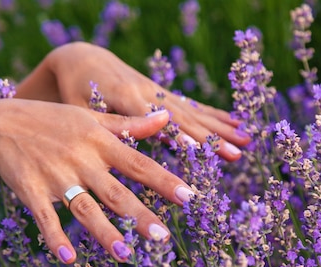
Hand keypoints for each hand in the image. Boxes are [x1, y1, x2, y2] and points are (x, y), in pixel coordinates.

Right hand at [0, 99, 193, 262]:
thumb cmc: (52, 121)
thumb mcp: (92, 118)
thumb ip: (130, 124)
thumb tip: (166, 117)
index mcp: (100, 142)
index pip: (139, 164)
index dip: (164, 181)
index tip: (189, 197)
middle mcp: (82, 161)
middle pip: (116, 192)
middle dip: (139, 215)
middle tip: (162, 237)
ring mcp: (56, 177)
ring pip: (85, 209)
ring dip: (104, 233)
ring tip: (125, 255)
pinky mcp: (32, 191)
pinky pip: (45, 217)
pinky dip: (55, 237)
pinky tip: (67, 259)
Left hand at [45, 42, 250, 160]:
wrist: (82, 59)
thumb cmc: (73, 91)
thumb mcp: (79, 108)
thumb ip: (103, 126)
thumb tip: (124, 154)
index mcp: (125, 96)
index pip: (158, 120)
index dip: (180, 136)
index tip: (203, 152)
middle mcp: (148, 92)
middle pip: (184, 117)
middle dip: (211, 137)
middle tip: (236, 154)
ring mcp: (159, 92)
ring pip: (193, 111)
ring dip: (221, 128)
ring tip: (247, 142)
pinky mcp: (162, 93)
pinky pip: (191, 105)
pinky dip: (214, 115)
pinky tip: (235, 122)